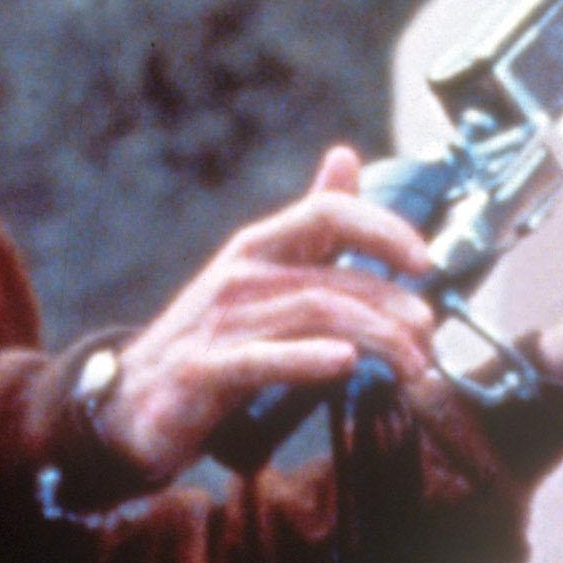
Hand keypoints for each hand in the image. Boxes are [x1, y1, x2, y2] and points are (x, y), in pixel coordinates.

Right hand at [103, 147, 452, 477]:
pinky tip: (344, 363)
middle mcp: (240, 276)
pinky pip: (261, 360)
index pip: (328, 213)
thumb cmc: (209, 342)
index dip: (383, 229)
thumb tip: (347, 158)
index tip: (424, 262)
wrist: (131, 404)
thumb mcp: (261, 275)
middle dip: (396, 309)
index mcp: (258, 248)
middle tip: (431, 342)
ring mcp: (220, 322)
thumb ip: (310, 226)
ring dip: (375, 339)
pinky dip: (305, 359)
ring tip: (412, 365)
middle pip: (336, 278)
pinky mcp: (203, 372)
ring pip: (313, 315)